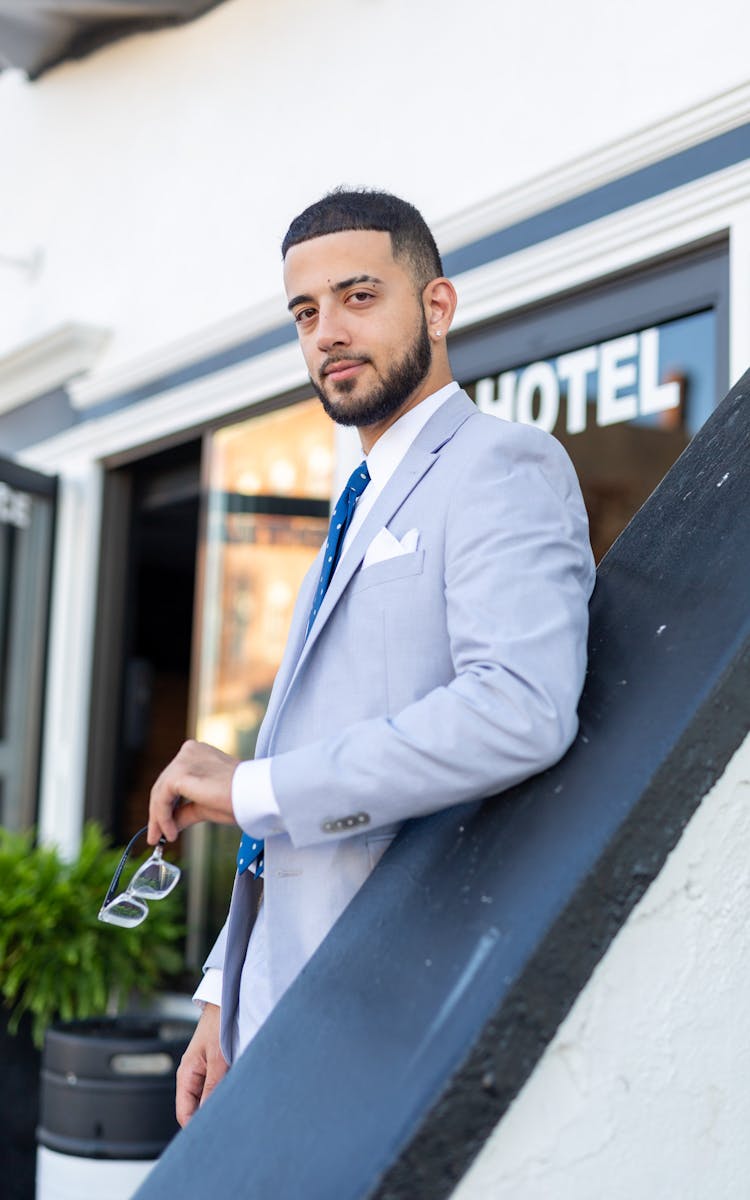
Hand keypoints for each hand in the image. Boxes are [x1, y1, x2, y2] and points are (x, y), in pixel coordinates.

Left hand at [148, 739, 238, 844]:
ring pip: (160, 792)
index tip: (163, 826)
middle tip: (157, 837)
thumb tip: (171, 825)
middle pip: (164, 785)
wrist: (253, 794)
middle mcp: (189, 751)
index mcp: (198, 753)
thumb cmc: (240, 798)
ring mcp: (183, 759)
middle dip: (158, 814)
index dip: (166, 805)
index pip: (174, 780)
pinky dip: (163, 817)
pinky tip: (171, 832)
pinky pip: (162, 798)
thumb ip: (186, 811)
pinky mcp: (180, 773)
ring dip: (159, 819)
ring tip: (163, 838)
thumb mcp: (206, 805)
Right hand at [175, 1003, 227, 1126]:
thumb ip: (213, 1086)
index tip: (212, 1136)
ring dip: (217, 1106)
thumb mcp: (218, 1058)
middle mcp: (192, 1077)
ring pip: (206, 1100)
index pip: (184, 1113)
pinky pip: (215, 1089)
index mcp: (186, 1075)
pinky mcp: (215, 1068)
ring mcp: (203, 1073)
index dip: (196, 1127)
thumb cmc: (218, 1025)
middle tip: (225, 1127)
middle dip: (207, 1119)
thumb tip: (209, 1115)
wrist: (226, 1003)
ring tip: (232, 1113)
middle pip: (195, 1109)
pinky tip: (234, 1098)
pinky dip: (223, 1095)